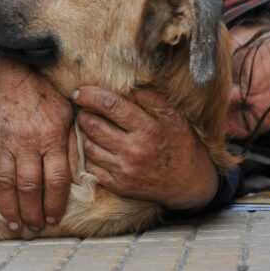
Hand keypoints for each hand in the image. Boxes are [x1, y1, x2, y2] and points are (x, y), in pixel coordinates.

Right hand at [0, 62, 73, 231]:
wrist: (14, 69)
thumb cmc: (47, 93)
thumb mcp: (69, 115)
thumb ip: (73, 148)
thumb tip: (76, 180)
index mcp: (52, 136)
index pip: (55, 180)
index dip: (55, 204)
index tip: (54, 219)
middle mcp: (27, 141)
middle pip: (29, 186)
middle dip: (32, 212)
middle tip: (35, 227)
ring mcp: (3, 140)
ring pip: (5, 182)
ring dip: (10, 208)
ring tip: (15, 224)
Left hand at [73, 86, 217, 209]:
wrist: (190, 184)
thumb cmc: (182, 144)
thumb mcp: (173, 116)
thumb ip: (149, 98)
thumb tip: (123, 85)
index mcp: (148, 129)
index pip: (110, 105)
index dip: (90, 95)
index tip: (79, 91)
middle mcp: (134, 150)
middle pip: (93, 125)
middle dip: (83, 113)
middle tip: (84, 108)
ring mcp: (124, 170)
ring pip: (88, 146)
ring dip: (83, 133)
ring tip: (88, 125)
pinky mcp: (119, 185)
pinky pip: (90, 166)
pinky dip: (87, 153)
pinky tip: (93, 145)